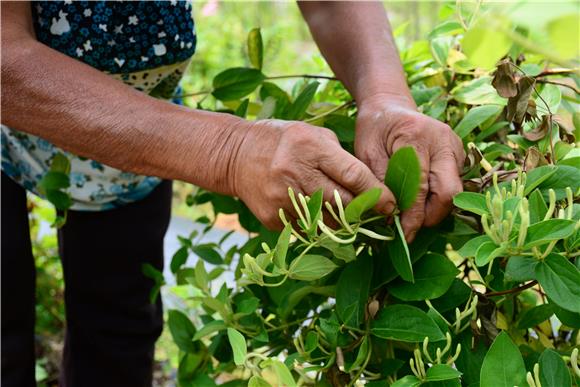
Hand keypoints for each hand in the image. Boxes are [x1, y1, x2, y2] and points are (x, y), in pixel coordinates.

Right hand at [231, 119, 395, 229]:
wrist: (235, 156)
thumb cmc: (282, 140)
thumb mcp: (313, 134)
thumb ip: (340, 158)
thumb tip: (370, 187)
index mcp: (309, 148)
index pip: (353, 176)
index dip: (377, 193)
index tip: (392, 204)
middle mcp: (295, 174)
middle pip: (343, 203)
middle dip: (363, 210)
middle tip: (375, 212)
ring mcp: (282, 199)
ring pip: (328, 222)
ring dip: (343, 221)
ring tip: (349, 215)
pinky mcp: (273, 218)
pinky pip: (308, 229)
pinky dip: (319, 225)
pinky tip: (318, 214)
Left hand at [354, 94, 464, 241]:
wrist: (389, 106)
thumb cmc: (374, 128)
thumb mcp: (366, 152)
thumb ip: (379, 181)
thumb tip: (391, 215)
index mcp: (417, 136)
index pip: (422, 186)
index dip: (414, 215)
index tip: (403, 233)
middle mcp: (444, 141)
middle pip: (450, 192)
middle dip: (431, 216)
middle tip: (409, 227)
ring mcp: (455, 147)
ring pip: (455, 192)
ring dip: (434, 209)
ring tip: (411, 215)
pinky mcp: (458, 154)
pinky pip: (453, 184)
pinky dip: (437, 198)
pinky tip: (418, 201)